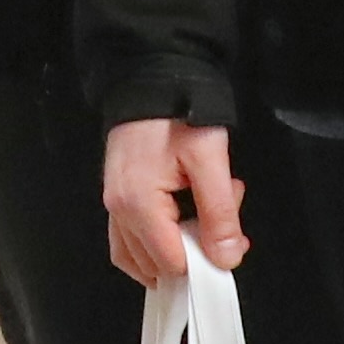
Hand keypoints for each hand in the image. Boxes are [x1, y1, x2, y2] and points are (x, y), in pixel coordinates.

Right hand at [103, 115, 247, 282]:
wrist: (153, 80)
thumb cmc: (181, 117)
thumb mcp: (210, 161)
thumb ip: (219, 214)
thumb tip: (226, 260)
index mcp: (138, 205)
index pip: (172, 263)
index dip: (205, 260)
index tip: (231, 236)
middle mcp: (117, 211)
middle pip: (157, 263)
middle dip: (196, 247)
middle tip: (223, 209)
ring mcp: (112, 206)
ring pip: (140, 257)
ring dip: (178, 247)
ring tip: (205, 213)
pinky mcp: (115, 198)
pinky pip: (129, 241)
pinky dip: (156, 246)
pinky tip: (182, 227)